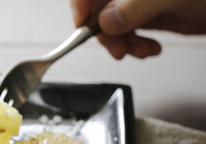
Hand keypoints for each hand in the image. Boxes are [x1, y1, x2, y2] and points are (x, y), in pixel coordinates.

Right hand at [70, 0, 205, 58]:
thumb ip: (137, 5)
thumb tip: (106, 21)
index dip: (82, 3)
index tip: (83, 25)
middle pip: (99, 7)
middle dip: (106, 32)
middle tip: (118, 48)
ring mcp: (137, 1)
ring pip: (111, 24)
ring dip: (121, 43)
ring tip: (139, 51)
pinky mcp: (146, 15)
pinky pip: (127, 34)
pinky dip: (134, 46)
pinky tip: (148, 49)